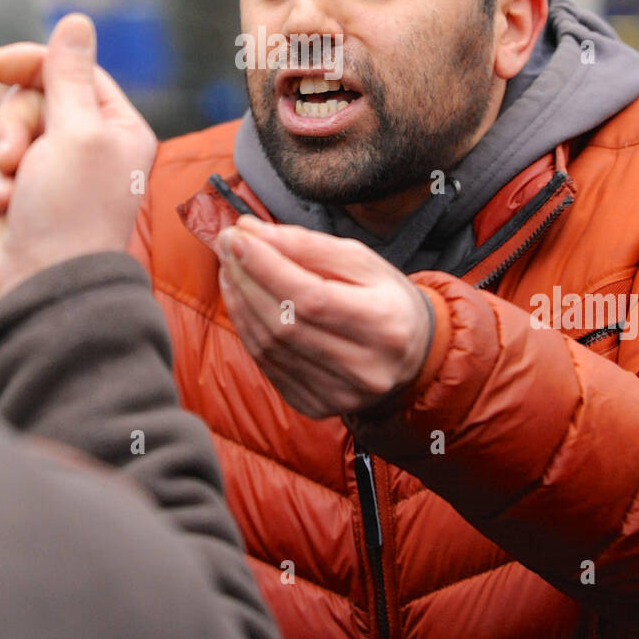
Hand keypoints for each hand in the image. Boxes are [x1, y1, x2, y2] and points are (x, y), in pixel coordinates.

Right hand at [0, 13, 155, 303]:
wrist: (43, 286)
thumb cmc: (72, 212)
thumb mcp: (79, 133)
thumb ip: (70, 75)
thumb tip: (77, 20)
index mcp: (114, 126)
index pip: (68, 70)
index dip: (29, 63)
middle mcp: (82, 144)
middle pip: (26, 98)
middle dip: (11, 128)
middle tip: (17, 164)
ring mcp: (43, 169)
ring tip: (6, 198)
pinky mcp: (8, 192)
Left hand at [216, 216, 432, 418]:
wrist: (411, 353)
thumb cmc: (384, 297)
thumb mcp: (360, 260)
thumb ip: (306, 245)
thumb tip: (251, 232)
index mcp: (385, 324)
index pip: (312, 297)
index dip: (267, 267)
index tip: (238, 236)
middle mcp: (365, 368)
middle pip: (285, 323)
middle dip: (247, 279)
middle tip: (227, 244)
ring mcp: (339, 395)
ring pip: (269, 347)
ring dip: (239, 302)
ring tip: (230, 267)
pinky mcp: (315, 406)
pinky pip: (267, 365)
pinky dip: (246, 328)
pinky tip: (240, 299)